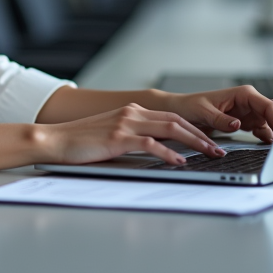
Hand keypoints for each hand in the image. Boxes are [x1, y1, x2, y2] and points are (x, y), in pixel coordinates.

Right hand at [42, 103, 226, 166]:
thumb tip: (158, 153)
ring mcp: (125, 123)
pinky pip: (150, 144)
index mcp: (132, 110)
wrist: (54, 139)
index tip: (210, 141)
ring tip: (209, 154)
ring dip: (194, 143)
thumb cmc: (80, 142)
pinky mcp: (118, 136)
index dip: (194, 129)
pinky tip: (180, 162)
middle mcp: (132, 112)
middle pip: (177, 121)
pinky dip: (169, 153)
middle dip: (202, 135)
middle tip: (219, 149)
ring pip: (170, 129)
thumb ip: (133, 138)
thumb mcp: (111, 135)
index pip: (171, 117)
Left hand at [161, 86, 272, 143]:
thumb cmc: (189, 106)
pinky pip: (264, 130)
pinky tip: (269, 146)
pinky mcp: (247, 124)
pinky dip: (269, 137)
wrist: (180, 112)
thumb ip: (221, 119)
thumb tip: (238, 124)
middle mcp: (250, 102)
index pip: (268, 106)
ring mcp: (250, 113)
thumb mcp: (203, 112)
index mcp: (243, 94)